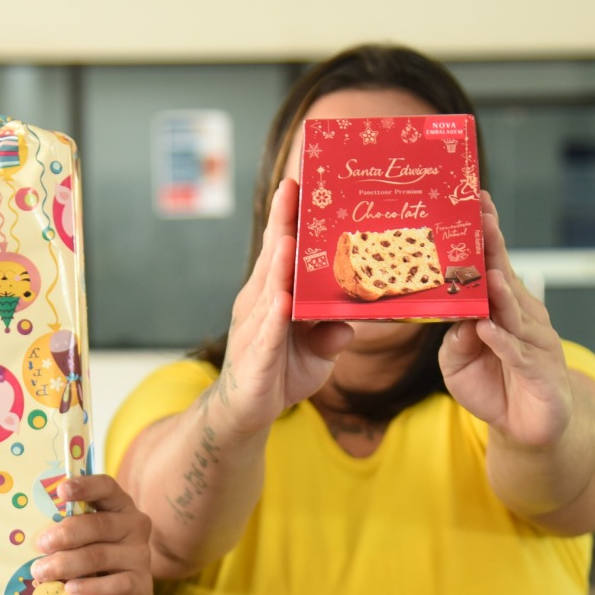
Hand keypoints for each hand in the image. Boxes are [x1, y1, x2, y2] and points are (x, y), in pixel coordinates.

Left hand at [30, 475, 151, 594]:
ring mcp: (141, 556)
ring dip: (67, 564)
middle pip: (99, 525)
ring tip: (42, 572)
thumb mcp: (75, 545)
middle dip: (66, 534)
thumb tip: (35, 537)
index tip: (61, 491)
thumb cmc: (88, 567)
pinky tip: (69, 589)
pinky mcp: (142, 585)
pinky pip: (115, 584)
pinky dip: (89, 587)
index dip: (85, 486)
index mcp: (118, 507)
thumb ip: (63, 535)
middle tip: (41, 544)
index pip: (106, 487)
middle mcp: (134, 526)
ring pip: (100, 555)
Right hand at [218, 178, 355, 435]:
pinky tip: (281, 300)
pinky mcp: (253, 357)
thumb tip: (350, 325)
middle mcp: (259, 302)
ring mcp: (253, 328)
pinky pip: (266, 332)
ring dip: (278, 262)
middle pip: (272, 255)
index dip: (290, 215)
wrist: (244, 414)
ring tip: (289, 234)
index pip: (282, 247)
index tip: (300, 180)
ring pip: (268, 287)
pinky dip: (273, 314)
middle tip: (293, 183)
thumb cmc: (279, 374)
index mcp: (274, 293)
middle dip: (282, 221)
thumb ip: (333, 334)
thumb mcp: (317, 352)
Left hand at [438, 191, 573, 448]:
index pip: (492, 266)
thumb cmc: (494, 386)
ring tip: (487, 273)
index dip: (485, 237)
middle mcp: (522, 318)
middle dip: (494, 250)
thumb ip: (454, 341)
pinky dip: (504, 342)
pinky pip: (518, 354)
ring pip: (515, 314)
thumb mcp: (459, 362)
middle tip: (482, 219)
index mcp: (502, 308)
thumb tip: (458, 321)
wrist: (527, 427)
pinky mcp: (539, 373)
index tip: (475, 204)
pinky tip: (490, 329)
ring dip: (501, 293)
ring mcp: (534, 343)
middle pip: (506, 279)